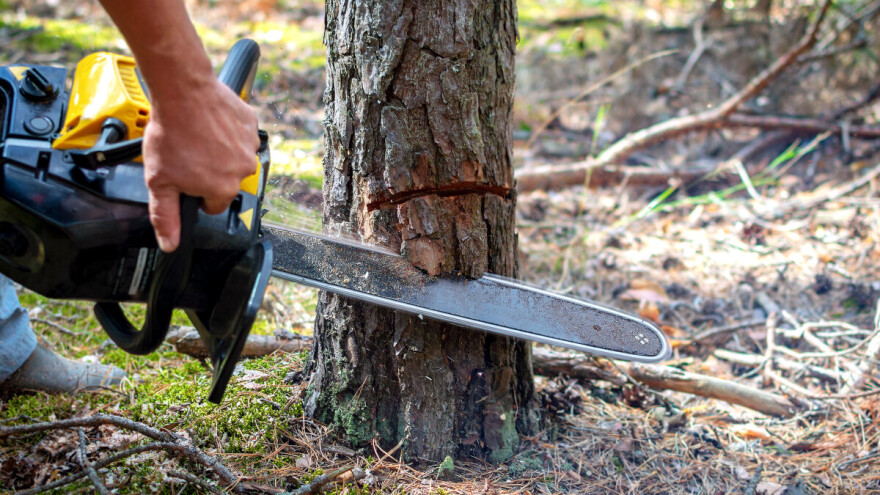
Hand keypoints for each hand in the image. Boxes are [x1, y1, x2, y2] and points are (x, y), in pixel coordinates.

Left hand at [142, 76, 259, 251]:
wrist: (182, 91)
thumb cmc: (170, 133)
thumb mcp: (159, 181)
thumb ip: (165, 216)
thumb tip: (170, 245)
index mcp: (222, 189)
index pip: (213, 204)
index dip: (196, 192)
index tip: (185, 175)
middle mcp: (242, 171)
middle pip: (226, 181)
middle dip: (210, 171)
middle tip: (188, 152)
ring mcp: (249, 146)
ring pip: (235, 158)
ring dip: (220, 151)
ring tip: (198, 136)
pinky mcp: (251, 125)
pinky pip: (242, 135)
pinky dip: (229, 132)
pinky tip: (210, 124)